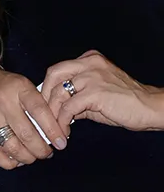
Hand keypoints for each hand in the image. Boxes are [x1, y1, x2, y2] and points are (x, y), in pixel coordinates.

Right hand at [0, 69, 65, 168]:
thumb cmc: (3, 84)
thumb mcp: (22, 84)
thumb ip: (37, 103)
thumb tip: (53, 128)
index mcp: (19, 89)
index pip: (40, 112)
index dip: (53, 130)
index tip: (61, 142)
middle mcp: (4, 103)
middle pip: (26, 134)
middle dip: (41, 149)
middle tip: (48, 153)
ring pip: (12, 146)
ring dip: (27, 157)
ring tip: (34, 157)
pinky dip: (9, 162)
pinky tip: (17, 160)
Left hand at [41, 50, 163, 131]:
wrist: (148, 107)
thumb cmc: (125, 103)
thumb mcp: (96, 96)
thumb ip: (76, 97)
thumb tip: (57, 110)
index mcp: (90, 60)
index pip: (58, 70)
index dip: (47, 89)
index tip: (43, 107)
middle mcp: (90, 63)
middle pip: (53, 74)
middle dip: (44, 97)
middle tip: (43, 117)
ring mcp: (93, 76)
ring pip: (58, 93)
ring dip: (52, 115)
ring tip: (54, 130)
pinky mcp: (95, 92)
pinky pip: (68, 108)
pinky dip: (62, 122)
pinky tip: (65, 131)